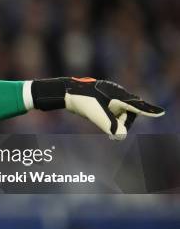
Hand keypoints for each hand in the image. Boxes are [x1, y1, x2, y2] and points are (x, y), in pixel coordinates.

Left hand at [31, 77, 164, 139]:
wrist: (66, 92)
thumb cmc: (82, 102)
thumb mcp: (96, 116)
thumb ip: (110, 126)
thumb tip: (121, 136)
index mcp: (119, 96)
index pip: (137, 106)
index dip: (149, 111)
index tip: (162, 113)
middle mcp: (118, 93)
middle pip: (129, 111)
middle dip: (122, 121)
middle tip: (110, 129)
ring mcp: (111, 94)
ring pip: (121, 111)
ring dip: (115, 118)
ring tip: (99, 117)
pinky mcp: (104, 97)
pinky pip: (113, 109)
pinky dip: (110, 116)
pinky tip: (98, 113)